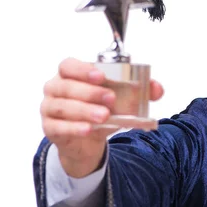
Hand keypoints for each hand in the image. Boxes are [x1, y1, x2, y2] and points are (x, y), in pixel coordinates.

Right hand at [40, 57, 163, 177]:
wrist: (88, 141)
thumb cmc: (100, 110)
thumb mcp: (121, 99)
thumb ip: (140, 91)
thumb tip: (157, 89)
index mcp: (70, 75)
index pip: (68, 65)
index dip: (82, 69)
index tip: (101, 76)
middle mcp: (55, 88)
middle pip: (66, 86)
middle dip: (90, 92)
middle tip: (111, 99)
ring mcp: (49, 108)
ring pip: (62, 106)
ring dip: (84, 110)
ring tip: (104, 116)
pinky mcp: (50, 128)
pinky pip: (58, 126)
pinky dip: (74, 127)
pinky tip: (88, 129)